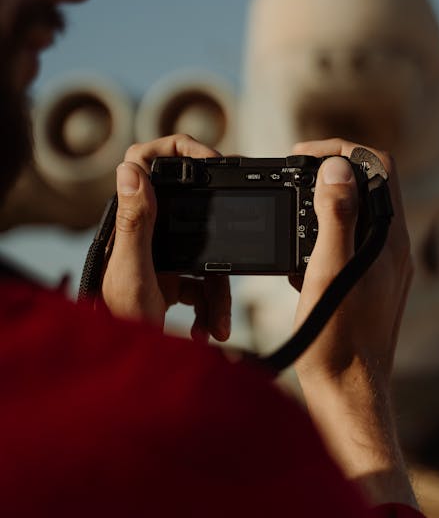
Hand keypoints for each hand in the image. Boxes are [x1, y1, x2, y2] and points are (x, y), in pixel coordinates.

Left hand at [101, 134, 230, 342]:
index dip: (179, 148)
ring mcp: (162, 257)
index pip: (145, 163)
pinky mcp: (174, 281)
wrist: (125, 370)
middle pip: (193, 211)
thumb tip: (130, 169)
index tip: (211, 159)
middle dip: (219, 233)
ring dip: (218, 291)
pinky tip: (209, 330)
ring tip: (216, 323)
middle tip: (240, 229)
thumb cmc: (119, 323)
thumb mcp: (133, 272)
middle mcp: (146, 234)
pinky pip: (205, 283)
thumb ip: (135, 222)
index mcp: (132, 223)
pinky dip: (213, 308)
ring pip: (207, 255)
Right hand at [290, 138, 415, 505]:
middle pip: (366, 183)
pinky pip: (346, 240)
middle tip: (291, 178)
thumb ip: (336, 215)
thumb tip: (337, 168)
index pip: (377, 165)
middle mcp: (391, 245)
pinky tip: (298, 262)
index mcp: (388, 236)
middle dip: (327, 172)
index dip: (339, 149)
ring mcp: (381, 264)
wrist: (347, 390)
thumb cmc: (338, 339)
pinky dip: (320, 237)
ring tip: (289, 218)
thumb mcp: (329, 270)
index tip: (301, 156)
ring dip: (321, 205)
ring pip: (354, 212)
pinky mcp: (367, 281)